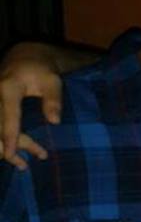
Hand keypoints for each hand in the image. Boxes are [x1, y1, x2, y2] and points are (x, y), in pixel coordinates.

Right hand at [0, 43, 60, 168]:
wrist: (24, 57)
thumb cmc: (41, 70)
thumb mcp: (52, 80)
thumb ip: (53, 100)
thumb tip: (54, 122)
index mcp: (8, 89)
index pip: (9, 117)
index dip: (9, 137)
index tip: (9, 155)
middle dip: (9, 148)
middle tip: (26, 164)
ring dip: (3, 147)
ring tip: (20, 164)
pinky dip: (3, 139)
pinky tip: (11, 152)